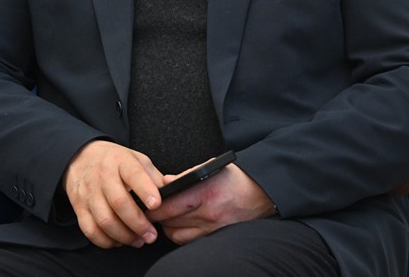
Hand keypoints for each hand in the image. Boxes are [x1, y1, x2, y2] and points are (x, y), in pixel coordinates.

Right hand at [62, 141, 163, 248]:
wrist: (81, 157)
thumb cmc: (115, 161)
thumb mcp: (136, 159)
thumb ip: (153, 176)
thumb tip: (171, 194)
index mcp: (120, 161)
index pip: (134, 175)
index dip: (146, 190)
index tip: (157, 205)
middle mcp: (103, 176)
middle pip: (119, 202)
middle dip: (138, 223)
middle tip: (152, 236)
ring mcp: (89, 192)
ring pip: (104, 220)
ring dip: (124, 236)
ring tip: (138, 241)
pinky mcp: (79, 207)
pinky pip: (90, 230)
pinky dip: (105, 241)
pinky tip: (118, 241)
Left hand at [147, 162, 275, 244]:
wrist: (263, 193)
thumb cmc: (236, 178)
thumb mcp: (211, 168)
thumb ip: (185, 176)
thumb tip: (164, 182)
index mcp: (205, 191)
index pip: (168, 205)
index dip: (152, 207)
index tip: (145, 204)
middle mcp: (208, 212)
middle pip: (169, 222)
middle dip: (156, 218)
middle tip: (150, 211)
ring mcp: (212, 227)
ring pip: (177, 235)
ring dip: (167, 228)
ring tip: (166, 218)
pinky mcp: (216, 236)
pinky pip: (190, 240)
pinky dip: (181, 234)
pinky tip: (180, 225)